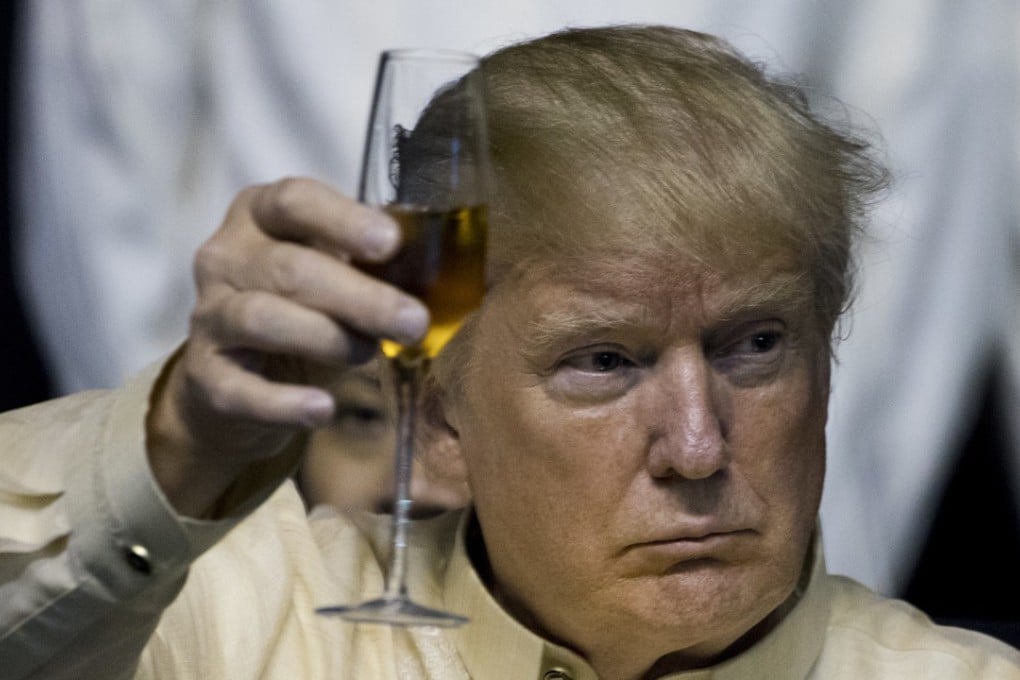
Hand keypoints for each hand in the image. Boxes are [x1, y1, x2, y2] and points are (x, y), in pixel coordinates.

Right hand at [146, 178, 428, 515]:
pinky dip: (284, 403)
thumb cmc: (305, 311)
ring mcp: (208, 316)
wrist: (242, 382)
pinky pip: (240, 389)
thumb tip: (435, 271)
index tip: (390, 244)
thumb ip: (370, 265)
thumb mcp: (335, 275)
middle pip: (290, 268)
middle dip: (360, 296)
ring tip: (369, 355)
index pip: (294, 201)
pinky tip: (323, 409)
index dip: (344, 220)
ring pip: (261, 318)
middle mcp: (226, 257)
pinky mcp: (204, 376)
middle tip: (413, 321)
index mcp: (260, 215)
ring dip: (327, 338)